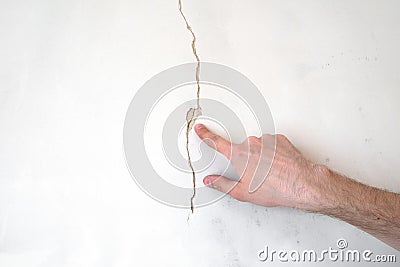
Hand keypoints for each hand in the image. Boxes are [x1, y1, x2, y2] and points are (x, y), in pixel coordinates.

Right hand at [194, 123, 326, 210]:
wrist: (301, 184)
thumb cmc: (274, 189)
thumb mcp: (242, 192)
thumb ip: (222, 184)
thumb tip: (210, 180)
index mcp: (239, 155)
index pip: (217, 142)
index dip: (206, 135)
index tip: (200, 128)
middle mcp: (251, 144)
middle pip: (241, 149)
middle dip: (245, 160)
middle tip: (255, 175)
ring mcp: (266, 140)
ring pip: (257, 147)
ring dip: (260, 157)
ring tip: (270, 173)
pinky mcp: (280, 139)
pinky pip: (270, 145)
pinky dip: (272, 153)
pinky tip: (278, 166)